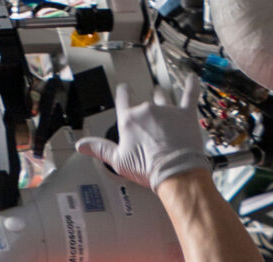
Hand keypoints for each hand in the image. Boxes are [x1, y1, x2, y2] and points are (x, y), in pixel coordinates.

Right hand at [76, 79, 209, 191]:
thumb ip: (99, 149)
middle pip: (145, 101)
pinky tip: (192, 78)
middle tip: (149, 116)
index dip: (123, 93)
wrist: (175, 171)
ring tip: (162, 97)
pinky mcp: (186, 114)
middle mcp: (146, 110)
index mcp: (129, 120)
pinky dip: (191, 85)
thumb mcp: (118, 161)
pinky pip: (189, 94)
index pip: (123, 99)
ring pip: (163, 96)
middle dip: (146, 106)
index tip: (124, 89)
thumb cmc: (147, 168)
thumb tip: (81, 145)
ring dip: (162, 96)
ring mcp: (167, 110)